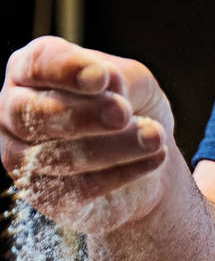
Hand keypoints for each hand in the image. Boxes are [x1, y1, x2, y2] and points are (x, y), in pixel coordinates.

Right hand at [1, 36, 175, 235]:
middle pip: (33, 115)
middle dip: (82, 115)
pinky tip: (154, 159)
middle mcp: (14, 110)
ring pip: (53, 156)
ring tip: (155, 137)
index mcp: (30, 70)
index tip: (101, 78)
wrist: (145, 157)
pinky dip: (118, 174)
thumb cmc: (131, 106)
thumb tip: (107, 82)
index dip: (66, 71)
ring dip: (111, 147)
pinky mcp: (43, 194)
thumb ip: (121, 79)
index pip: (37, 66)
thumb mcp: (135, 82)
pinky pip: (74, 188)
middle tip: (123, 114)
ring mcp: (20, 156)